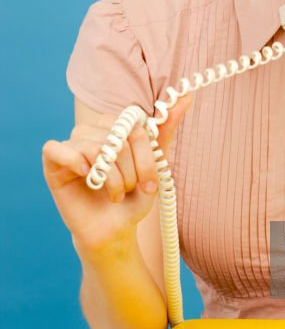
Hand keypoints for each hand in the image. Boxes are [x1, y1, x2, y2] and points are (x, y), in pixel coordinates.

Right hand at [42, 95, 191, 249]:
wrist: (115, 230)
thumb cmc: (133, 198)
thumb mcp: (155, 165)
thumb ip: (166, 129)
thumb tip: (187, 97)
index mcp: (116, 128)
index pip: (133, 125)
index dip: (144, 156)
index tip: (151, 183)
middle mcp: (92, 132)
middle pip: (114, 136)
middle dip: (129, 170)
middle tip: (130, 190)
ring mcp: (71, 146)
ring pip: (93, 146)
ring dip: (111, 177)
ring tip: (114, 194)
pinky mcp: (52, 164)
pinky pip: (55, 148)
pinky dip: (74, 162)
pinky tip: (87, 177)